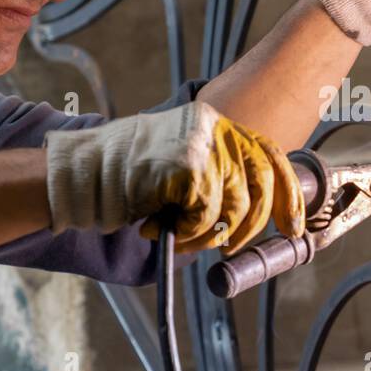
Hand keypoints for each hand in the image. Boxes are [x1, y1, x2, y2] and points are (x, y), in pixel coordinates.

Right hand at [43, 101, 304, 252]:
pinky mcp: (187, 167)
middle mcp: (214, 126)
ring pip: (235, 205)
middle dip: (253, 224)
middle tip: (230, 247)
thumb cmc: (124, 178)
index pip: (269, 154)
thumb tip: (259, 213)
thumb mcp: (179, 167)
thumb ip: (217, 178)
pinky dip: (189, 232)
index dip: (287, 194)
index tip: (294, 227)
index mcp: (215, 122)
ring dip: (210, 235)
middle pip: (260, 182)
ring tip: (180, 237)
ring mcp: (201, 143)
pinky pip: (206, 215)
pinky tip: (159, 228)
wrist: (76, 174)